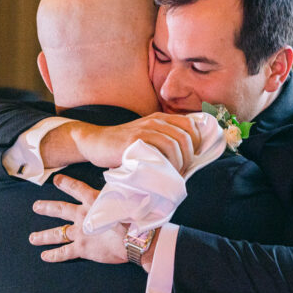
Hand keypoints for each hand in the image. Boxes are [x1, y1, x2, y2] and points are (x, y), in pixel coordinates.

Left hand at [28, 175, 127, 263]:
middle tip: (36, 207)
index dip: (65, 183)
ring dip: (43, 236)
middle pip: (60, 210)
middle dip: (46, 208)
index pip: (76, 188)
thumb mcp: (125, 196)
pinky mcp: (82, 248)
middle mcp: (82, 215)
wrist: (135, 236)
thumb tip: (120, 176)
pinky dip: (54, 255)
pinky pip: (64, 252)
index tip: (56, 180)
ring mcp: (80, 232)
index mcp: (93, 199)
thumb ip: (117, 188)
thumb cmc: (134, 215)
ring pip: (57, 233)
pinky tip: (45, 257)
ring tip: (32, 238)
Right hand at [71, 113, 200, 172]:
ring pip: (175, 142)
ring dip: (179, 162)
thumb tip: (188, 158)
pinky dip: (167, 163)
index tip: (192, 159)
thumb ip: (163, 140)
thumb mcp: (146, 137)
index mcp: (161, 118)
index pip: (191, 125)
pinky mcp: (135, 140)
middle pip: (186, 136)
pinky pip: (160, 148)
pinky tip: (162, 172)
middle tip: (182, 171)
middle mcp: (155, 121)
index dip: (197, 143)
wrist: (95, 142)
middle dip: (190, 157)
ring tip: (173, 174)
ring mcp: (145, 129)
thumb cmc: (123, 146)